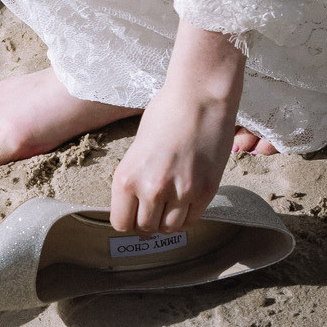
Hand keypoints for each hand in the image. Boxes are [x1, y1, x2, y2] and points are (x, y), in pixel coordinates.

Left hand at [108, 25, 244, 232]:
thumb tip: (136, 203)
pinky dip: (187, 215)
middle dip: (148, 220)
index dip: (127, 220)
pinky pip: (192, 220)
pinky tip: (186, 200)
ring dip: (168, 220)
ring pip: (169, 229)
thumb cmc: (166, 113)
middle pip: (145, 228)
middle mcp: (151, 189)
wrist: (200, 97)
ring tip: (171, 203)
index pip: (121, 223)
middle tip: (154, 207)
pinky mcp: (206, 191)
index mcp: (126, 178)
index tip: (133, 213)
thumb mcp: (137, 147)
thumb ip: (135, 177)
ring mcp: (181, 192)